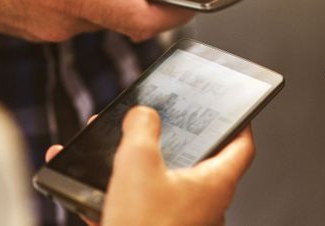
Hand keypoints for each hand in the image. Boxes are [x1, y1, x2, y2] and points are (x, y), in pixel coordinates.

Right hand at [45, 107, 254, 225]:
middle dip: (168, 141)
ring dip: (134, 167)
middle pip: (195, 163)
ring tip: (107, 150)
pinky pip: (137, 210)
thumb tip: (143, 115)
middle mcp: (205, 207)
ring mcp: (181, 225)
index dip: (239, 124)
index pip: (242, 147)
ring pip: (159, 186)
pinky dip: (114, 196)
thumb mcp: (137, 164)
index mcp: (214, 184)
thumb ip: (141, 130)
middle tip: (155, 125)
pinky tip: (82, 190)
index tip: (232, 111)